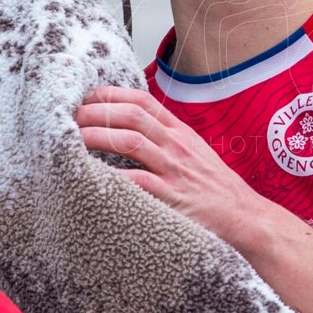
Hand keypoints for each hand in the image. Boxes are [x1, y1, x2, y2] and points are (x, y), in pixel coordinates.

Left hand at [77, 86, 275, 248]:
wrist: (245, 218)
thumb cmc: (214, 187)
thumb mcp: (193, 152)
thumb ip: (165, 138)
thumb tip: (128, 128)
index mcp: (179, 131)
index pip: (141, 100)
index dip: (109, 94)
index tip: (84, 96)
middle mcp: (176, 145)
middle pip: (130, 115)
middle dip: (95, 112)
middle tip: (67, 117)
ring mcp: (174, 170)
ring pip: (129, 141)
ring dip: (95, 137)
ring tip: (69, 140)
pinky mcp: (172, 197)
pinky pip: (136, 182)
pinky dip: (110, 176)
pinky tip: (89, 176)